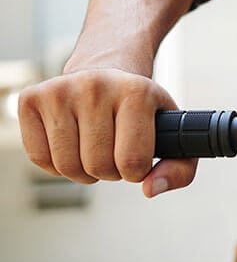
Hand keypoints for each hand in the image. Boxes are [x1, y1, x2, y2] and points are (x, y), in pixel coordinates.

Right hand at [17, 68, 197, 197]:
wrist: (108, 71)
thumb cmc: (141, 110)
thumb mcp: (173, 132)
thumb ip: (179, 168)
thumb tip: (149, 190)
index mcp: (137, 91)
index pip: (132, 161)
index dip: (136, 172)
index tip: (137, 157)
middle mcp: (96, 85)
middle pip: (98, 166)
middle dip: (110, 171)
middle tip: (115, 149)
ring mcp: (61, 90)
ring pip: (67, 166)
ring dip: (83, 171)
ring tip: (95, 147)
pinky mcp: (32, 99)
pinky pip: (40, 159)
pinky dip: (56, 165)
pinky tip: (71, 143)